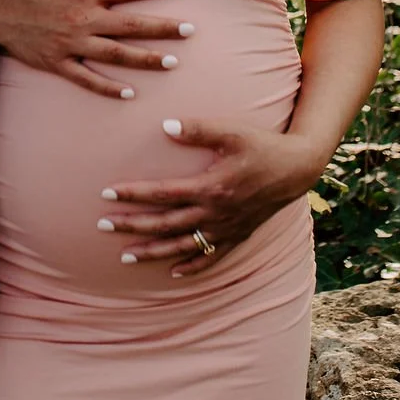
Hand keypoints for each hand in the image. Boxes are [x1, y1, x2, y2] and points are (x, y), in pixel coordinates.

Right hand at [0, 0, 193, 98]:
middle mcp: (83, 19)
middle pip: (131, 25)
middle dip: (163, 28)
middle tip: (190, 30)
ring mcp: (72, 44)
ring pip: (116, 54)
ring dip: (146, 59)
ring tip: (172, 62)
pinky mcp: (59, 63)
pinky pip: (87, 79)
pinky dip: (108, 88)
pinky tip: (129, 93)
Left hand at [97, 117, 322, 274]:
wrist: (298, 168)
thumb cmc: (262, 145)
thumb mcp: (231, 131)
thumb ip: (197, 129)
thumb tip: (164, 126)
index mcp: (210, 187)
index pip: (163, 194)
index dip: (134, 195)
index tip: (107, 195)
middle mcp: (215, 213)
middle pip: (165, 224)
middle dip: (132, 225)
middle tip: (102, 225)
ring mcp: (226, 228)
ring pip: (182, 246)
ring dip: (152, 252)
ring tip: (125, 257)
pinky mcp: (238, 235)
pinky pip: (211, 257)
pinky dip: (192, 266)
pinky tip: (173, 273)